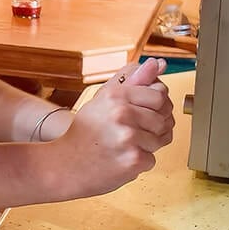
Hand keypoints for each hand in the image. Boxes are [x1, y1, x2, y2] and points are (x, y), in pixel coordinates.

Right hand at [53, 56, 173, 196]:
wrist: (65, 165)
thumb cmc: (84, 133)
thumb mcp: (102, 99)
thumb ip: (132, 79)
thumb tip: (157, 64)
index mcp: (115, 95)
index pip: (160, 95)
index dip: (155, 106)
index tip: (142, 112)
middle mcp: (122, 113)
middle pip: (164, 118)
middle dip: (153, 127)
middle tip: (130, 131)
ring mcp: (129, 137)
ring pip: (161, 139)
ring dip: (147, 145)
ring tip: (124, 145)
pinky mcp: (134, 159)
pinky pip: (152, 158)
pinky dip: (139, 161)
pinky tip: (121, 157)